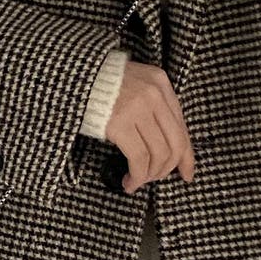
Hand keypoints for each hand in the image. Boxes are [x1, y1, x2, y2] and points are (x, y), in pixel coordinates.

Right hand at [104, 59, 195, 193]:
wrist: (74, 77)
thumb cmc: (101, 85)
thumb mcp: (135, 86)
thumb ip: (152, 106)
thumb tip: (164, 144)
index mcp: (161, 84)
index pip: (182, 128)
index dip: (186, 157)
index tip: (186, 174)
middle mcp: (155, 95)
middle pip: (175, 144)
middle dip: (165, 169)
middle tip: (153, 179)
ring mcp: (139, 108)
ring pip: (158, 153)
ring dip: (149, 175)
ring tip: (136, 182)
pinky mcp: (120, 123)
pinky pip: (139, 157)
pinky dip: (136, 175)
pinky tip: (129, 181)